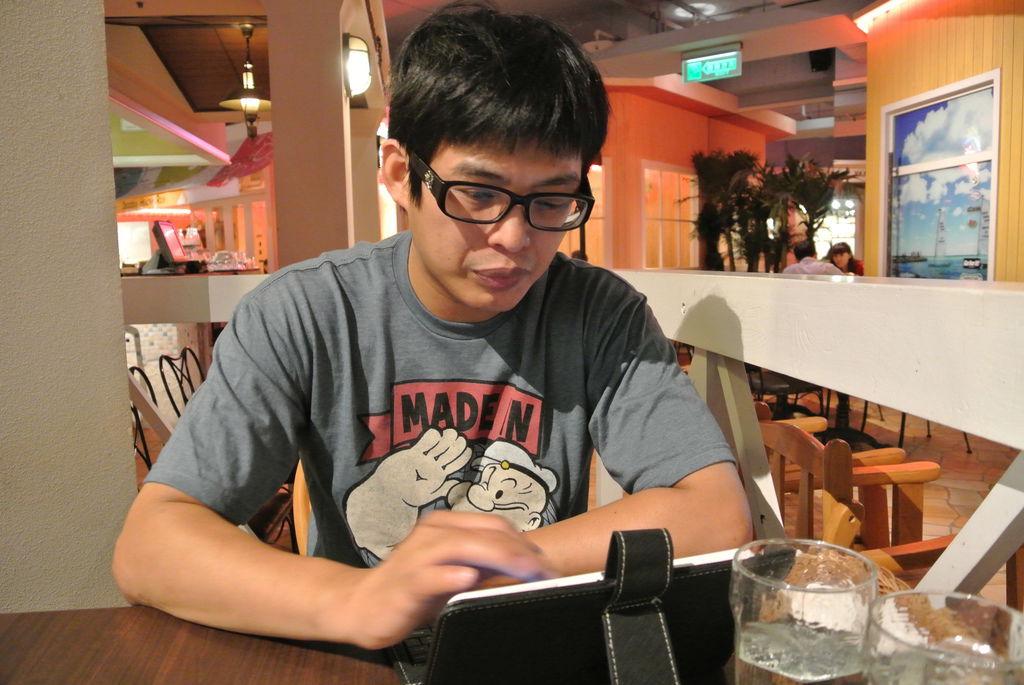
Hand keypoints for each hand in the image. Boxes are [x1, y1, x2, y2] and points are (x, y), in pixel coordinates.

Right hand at [321, 510, 555, 648]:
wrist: (362, 604)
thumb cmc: (412, 589)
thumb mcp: (453, 572)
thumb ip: (483, 564)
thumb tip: (524, 565)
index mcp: (445, 525)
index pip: (494, 525)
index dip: (524, 542)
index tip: (546, 563)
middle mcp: (432, 533)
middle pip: (485, 533)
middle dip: (520, 552)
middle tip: (545, 572)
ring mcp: (417, 555)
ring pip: (463, 547)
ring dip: (498, 558)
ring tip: (525, 571)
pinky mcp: (406, 581)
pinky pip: (431, 575)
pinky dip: (451, 575)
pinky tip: (467, 578)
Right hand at [377, 428, 473, 505]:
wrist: (389, 492)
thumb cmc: (407, 496)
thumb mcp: (427, 495)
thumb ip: (443, 489)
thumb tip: (458, 484)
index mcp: (439, 475)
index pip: (455, 463)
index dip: (462, 455)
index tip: (467, 448)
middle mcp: (433, 465)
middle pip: (449, 452)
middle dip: (456, 444)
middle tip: (459, 437)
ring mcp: (424, 458)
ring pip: (439, 444)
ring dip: (446, 438)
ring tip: (449, 433)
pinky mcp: (413, 452)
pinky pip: (425, 441)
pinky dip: (432, 436)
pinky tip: (435, 434)